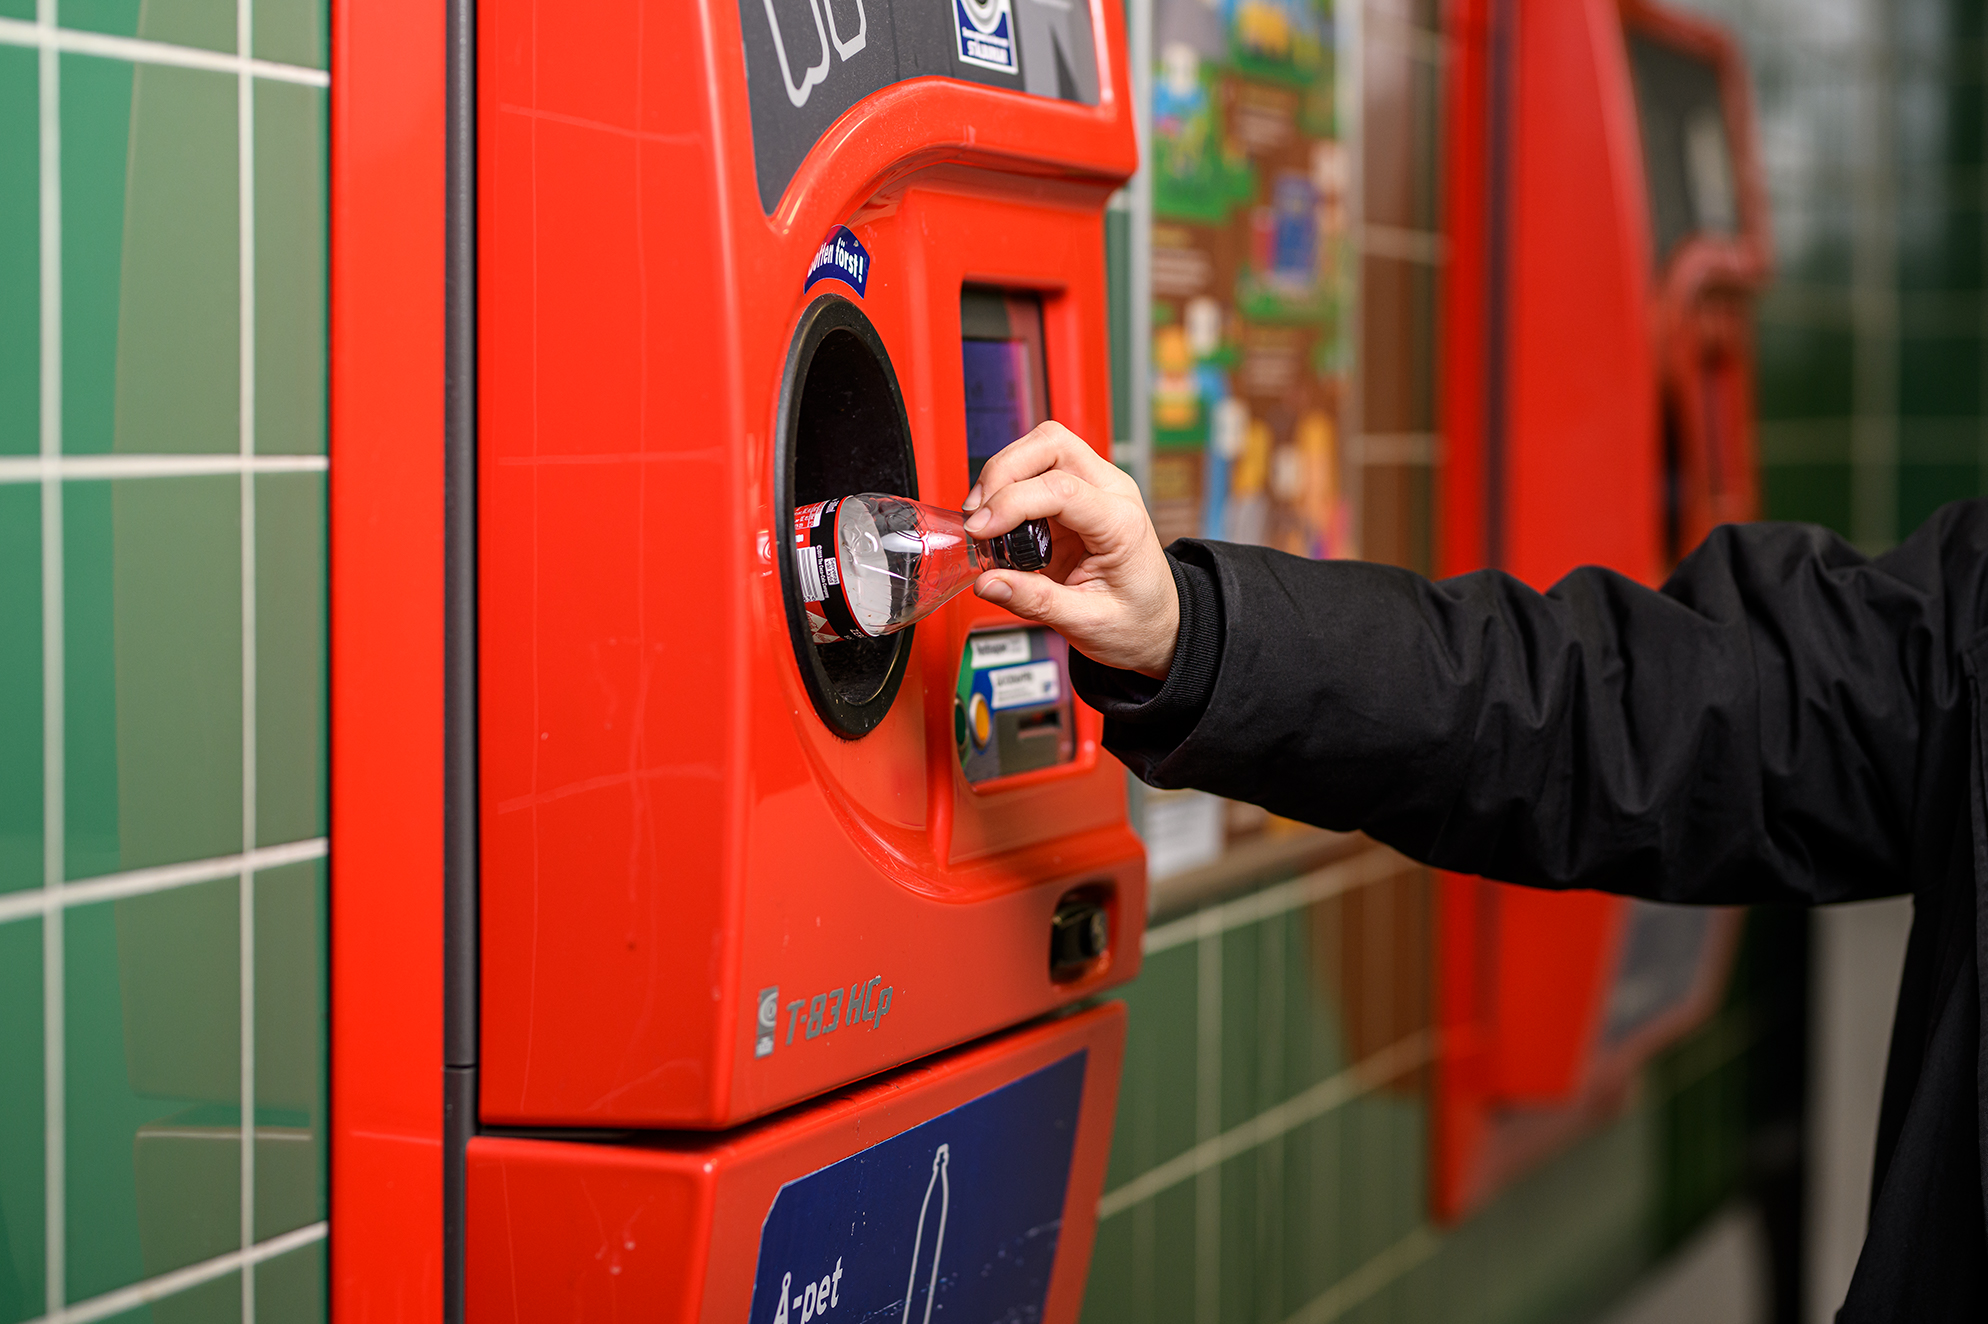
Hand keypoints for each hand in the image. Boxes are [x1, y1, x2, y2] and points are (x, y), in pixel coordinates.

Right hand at [963, 422, 1179, 678]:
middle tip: (978, 516)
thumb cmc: (1135, 620)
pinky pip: (1036, 469)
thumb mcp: (1086, 623)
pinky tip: (998, 521)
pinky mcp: (1075, 495)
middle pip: (1052, 443)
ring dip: (1003, 473)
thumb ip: (1034, 601)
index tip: (980, 530)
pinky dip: (1008, 486)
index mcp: (1122, 523)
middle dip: (1003, 470)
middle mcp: (1112, 492)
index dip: (1011, 503)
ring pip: (1041, 446)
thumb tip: (987, 583)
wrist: (1157, 621)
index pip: (1060, 488)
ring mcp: (1095, 487)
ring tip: (984, 518)